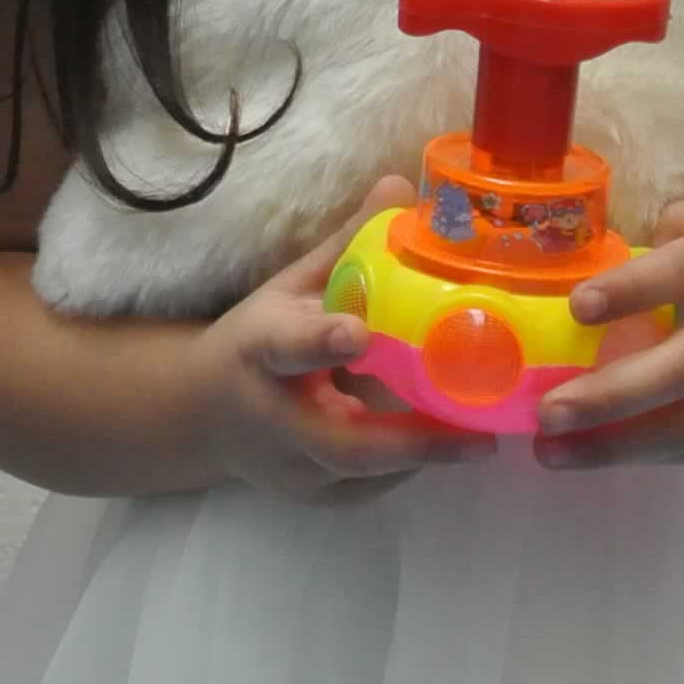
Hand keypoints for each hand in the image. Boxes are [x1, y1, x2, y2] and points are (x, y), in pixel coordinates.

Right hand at [192, 175, 494, 502]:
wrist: (199, 416)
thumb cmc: (254, 341)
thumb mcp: (289, 288)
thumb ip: (345, 246)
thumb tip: (400, 186)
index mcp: (257, 353)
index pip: (285, 347)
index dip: (319, 342)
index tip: (359, 334)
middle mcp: (271, 419)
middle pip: (340, 443)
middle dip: (409, 440)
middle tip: (480, 437)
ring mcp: (294, 469)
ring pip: (366, 473)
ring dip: (425, 455)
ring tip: (484, 436)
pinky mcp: (318, 497)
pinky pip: (375, 484)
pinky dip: (412, 465)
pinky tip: (450, 444)